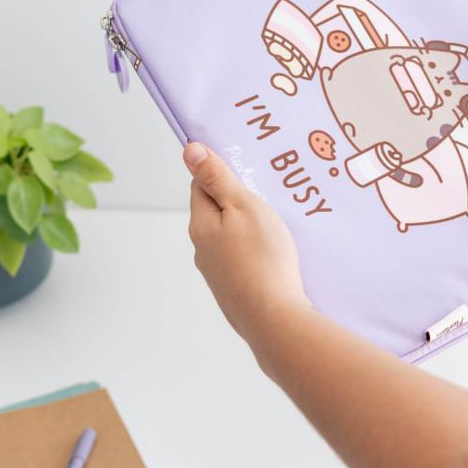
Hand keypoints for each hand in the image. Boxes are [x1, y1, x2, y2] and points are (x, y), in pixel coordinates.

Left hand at [183, 142, 309, 342]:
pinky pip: (244, 263)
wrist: (273, 317)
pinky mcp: (236, 292)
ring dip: (249, 230)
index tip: (247, 169)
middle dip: (238, 203)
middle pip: (217, 214)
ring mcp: (219, 275)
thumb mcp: (243, 206)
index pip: (201, 187)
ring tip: (278, 227)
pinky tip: (277, 257)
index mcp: (201, 225)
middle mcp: (203, 250)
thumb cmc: (262, 257)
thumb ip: (218, 178)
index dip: (221, 174)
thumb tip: (189, 151)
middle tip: (269, 196)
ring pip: (231, 240)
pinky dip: (257, 254)